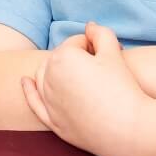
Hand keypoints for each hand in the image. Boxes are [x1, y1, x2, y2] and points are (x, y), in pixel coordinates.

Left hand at [21, 22, 148, 152]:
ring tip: (78, 75)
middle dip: (76, 58)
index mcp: (62, 57)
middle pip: (60, 58)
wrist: (129, 129)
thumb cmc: (123, 88)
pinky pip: (35, 102)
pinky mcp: (52, 121)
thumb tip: (89, 26)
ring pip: (45, 76)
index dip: (96, 47)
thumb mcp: (114, 52)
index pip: (77, 43)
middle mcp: (49, 77)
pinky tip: (26, 81)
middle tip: (100, 67)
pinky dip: (29, 91)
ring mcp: (48, 101)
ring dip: (56, 71)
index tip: (110, 56)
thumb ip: (100, 33)